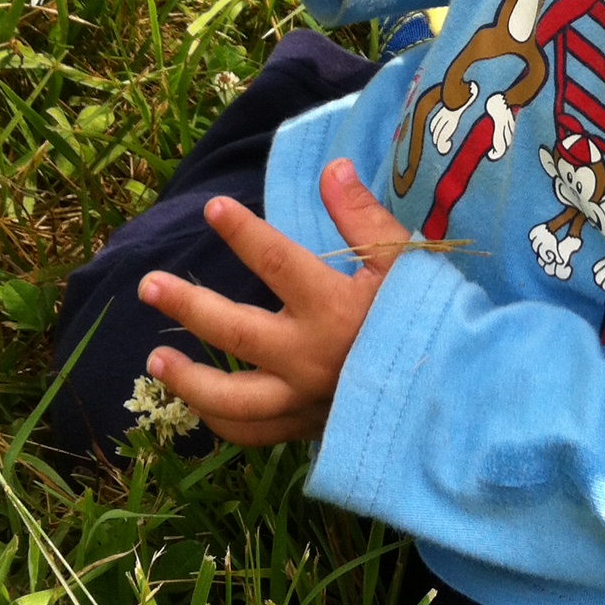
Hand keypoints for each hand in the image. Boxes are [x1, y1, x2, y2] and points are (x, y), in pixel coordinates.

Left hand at [138, 159, 409, 443]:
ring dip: (188, 379)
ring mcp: (304, 400)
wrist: (456, 396)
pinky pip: (253, 434)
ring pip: (231, 399)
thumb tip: (331, 170)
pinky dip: (221, 421)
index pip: (278, 263)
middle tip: (148, 286)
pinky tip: (199, 404)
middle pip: (235, 332)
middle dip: (187, 307)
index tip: (213, 209)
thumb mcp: (406, 264)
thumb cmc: (430, 320)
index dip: (243, 234)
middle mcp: (311, 358)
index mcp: (335, 310)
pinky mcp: (305, 429)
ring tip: (154, 359)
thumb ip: (364, 219)